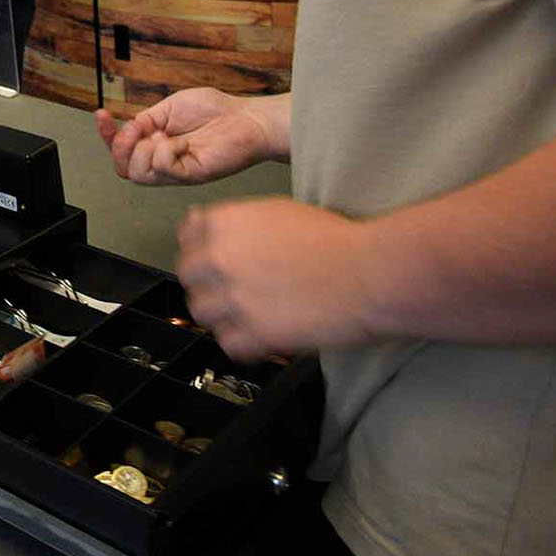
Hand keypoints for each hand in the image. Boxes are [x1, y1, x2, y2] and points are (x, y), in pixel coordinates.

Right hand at [96, 88, 271, 185]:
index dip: (106, 136)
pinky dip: (166, 150)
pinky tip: (183, 142)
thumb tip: (127, 130)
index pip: (121, 151)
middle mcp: (163, 162)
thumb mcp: (169, 108)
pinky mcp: (190, 176)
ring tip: (166, 136)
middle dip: (122, 146)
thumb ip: (146, 120)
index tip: (102, 115)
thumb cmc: (216, 111)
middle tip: (141, 129)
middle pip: (123, 168)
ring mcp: (176, 171)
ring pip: (138, 173)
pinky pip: (162, 168)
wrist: (246, 119)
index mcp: (155, 145)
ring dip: (145, 149)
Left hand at [177, 198, 378, 359]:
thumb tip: (213, 228)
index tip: (212, 258)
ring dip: (222, 314)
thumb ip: (239, 222)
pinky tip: (261, 335)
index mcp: (223, 224)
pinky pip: (228, 344)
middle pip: (189, 277)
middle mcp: (220, 259)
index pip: (187, 238)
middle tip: (233, 289)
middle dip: (208, 282)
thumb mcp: (278, 211)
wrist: (369, 273)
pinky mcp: (253, 333)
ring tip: (248, 314)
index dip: (202, 249)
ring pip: (203, 312)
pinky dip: (242, 343)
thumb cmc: (336, 240)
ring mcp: (233, 298)